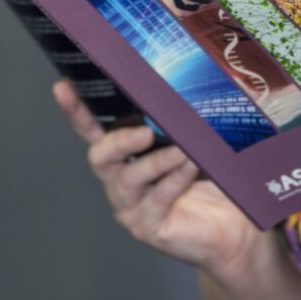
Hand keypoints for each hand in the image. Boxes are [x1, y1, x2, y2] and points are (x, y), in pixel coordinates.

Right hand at [52, 80, 263, 275]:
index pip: (94, 129)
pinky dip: (175, 178)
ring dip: (155, 161)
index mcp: (128, 154)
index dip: (77, 110)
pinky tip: (190, 166)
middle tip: (145, 132)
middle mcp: (122, 179)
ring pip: (128, 179)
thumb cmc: (217, 178)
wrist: (237, 226)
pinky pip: (157, 198)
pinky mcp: (148, 226)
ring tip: (181, 150)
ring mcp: (132, 206)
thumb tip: (212, 73)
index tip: (63, 88)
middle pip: (100, 156)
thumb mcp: (206, 138)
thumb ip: (199, 110)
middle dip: (118, 141)